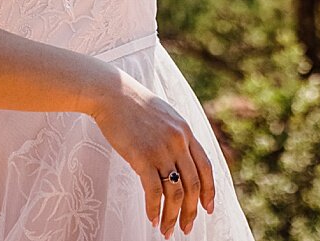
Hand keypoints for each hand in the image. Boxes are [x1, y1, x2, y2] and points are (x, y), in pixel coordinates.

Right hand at [89, 68, 216, 234]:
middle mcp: (178, 142)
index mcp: (185, 131)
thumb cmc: (132, 105)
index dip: (209, 191)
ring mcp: (161, 149)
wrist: (110, 92)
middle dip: (191, 211)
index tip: (208, 209)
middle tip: (186, 229)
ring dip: (172, 216)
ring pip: (175, 192)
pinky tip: (151, 217)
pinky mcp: (141, 156)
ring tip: (166, 230)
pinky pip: (153, 191)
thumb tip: (180, 158)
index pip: (206, 167)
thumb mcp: (164, 115)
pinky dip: (154, 208)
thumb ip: (175, 135)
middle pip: (193, 185)